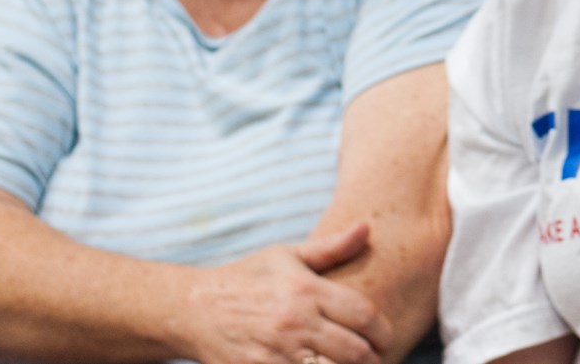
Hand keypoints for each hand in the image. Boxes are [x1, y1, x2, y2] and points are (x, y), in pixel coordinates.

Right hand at [178, 224, 393, 363]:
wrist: (192, 308)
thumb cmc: (246, 279)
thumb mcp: (286, 256)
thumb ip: (330, 248)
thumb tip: (367, 228)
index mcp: (307, 291)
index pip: (364, 314)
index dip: (384, 330)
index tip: (386, 337)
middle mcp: (295, 322)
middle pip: (354, 351)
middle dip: (372, 358)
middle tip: (374, 358)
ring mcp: (276, 353)